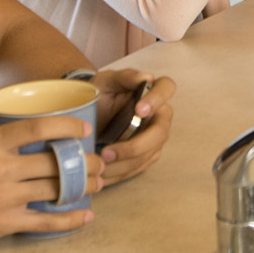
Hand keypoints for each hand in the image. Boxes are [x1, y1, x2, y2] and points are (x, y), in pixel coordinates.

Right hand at [0, 114, 104, 241]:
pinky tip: (85, 216)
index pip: (37, 129)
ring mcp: (3, 197)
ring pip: (55, 190)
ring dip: (82, 187)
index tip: (84, 129)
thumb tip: (28, 124)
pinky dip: (69, 220)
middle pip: (54, 162)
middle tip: (98, 162)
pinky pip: (44, 221)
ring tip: (96, 183)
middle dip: (84, 162)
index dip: (66, 127)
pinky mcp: (4, 222)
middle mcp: (0, 169)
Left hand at [91, 69, 175, 186]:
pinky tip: (102, 175)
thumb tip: (144, 78)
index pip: (166, 88)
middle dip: (135, 146)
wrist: (87, 115)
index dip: (157, 100)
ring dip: (123, 164)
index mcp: (152, 91)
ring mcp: (154, 138)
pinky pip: (138, 168)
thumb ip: (124, 77)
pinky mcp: (146, 156)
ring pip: (148, 155)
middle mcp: (159, 115)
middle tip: (107, 152)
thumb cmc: (100, 94)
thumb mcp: (106, 81)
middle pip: (160, 133)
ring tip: (98, 165)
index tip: (139, 110)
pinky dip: (119, 173)